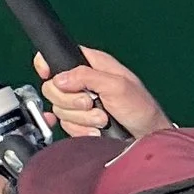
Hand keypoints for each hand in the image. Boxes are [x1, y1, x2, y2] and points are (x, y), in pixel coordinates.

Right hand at [36, 48, 169, 142]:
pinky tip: (95, 129)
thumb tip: (60, 78)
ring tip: (102, 118)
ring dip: (82, 118)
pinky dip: (80, 130)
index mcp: (92, 64)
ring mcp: (79, 103)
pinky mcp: (79, 121)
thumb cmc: (141, 108)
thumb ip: (86, 76)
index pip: (57, 55)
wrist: (146, 137)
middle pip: (52, 87)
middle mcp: (83, 81)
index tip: (48, 75)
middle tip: (91, 102)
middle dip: (71, 100)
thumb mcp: (117, 85)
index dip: (48, 64)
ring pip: (59, 108)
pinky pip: (66, 125)